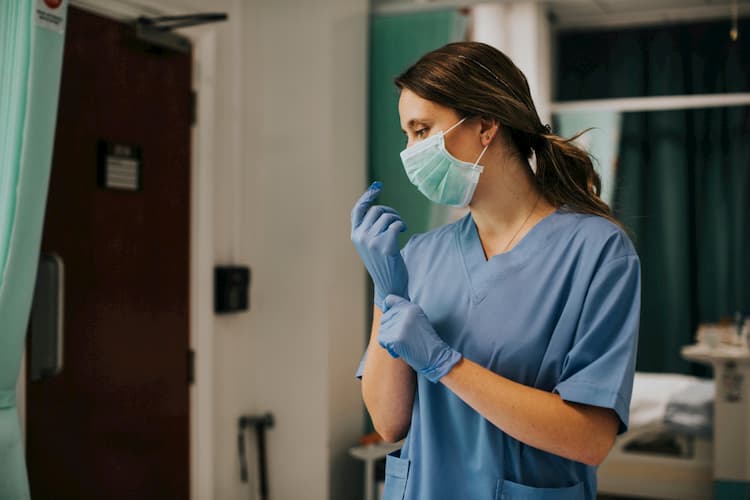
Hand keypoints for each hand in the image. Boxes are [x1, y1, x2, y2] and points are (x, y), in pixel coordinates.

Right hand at [350, 182, 408, 309]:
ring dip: (397, 219)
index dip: (367, 196)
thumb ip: (370, 228)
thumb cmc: (383, 263)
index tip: (378, 186)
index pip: (358, 210)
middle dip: (390, 211)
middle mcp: (361, 237)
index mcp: (355, 235)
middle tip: (398, 221)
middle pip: (377, 210)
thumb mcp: (371, 245)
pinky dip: (402, 225)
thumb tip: (379, 207)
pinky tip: (403, 231)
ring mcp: (372, 241)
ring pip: (387, 216)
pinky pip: (396, 224)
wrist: (389, 285)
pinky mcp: (386, 245)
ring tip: (400, 228)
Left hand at [378, 295, 461, 382]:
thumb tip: (385, 313)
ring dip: (389, 341)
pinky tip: (401, 351)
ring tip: (404, 344)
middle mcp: (405, 313)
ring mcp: (401, 325)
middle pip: (384, 319)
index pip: (389, 299)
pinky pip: (382, 341)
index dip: (386, 308)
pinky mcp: (396, 338)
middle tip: (404, 338)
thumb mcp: (418, 320)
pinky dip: (390, 348)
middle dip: (389, 330)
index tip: (389, 317)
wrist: (436, 357)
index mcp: (411, 307)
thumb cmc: (426, 342)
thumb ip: (403, 314)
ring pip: (382, 331)